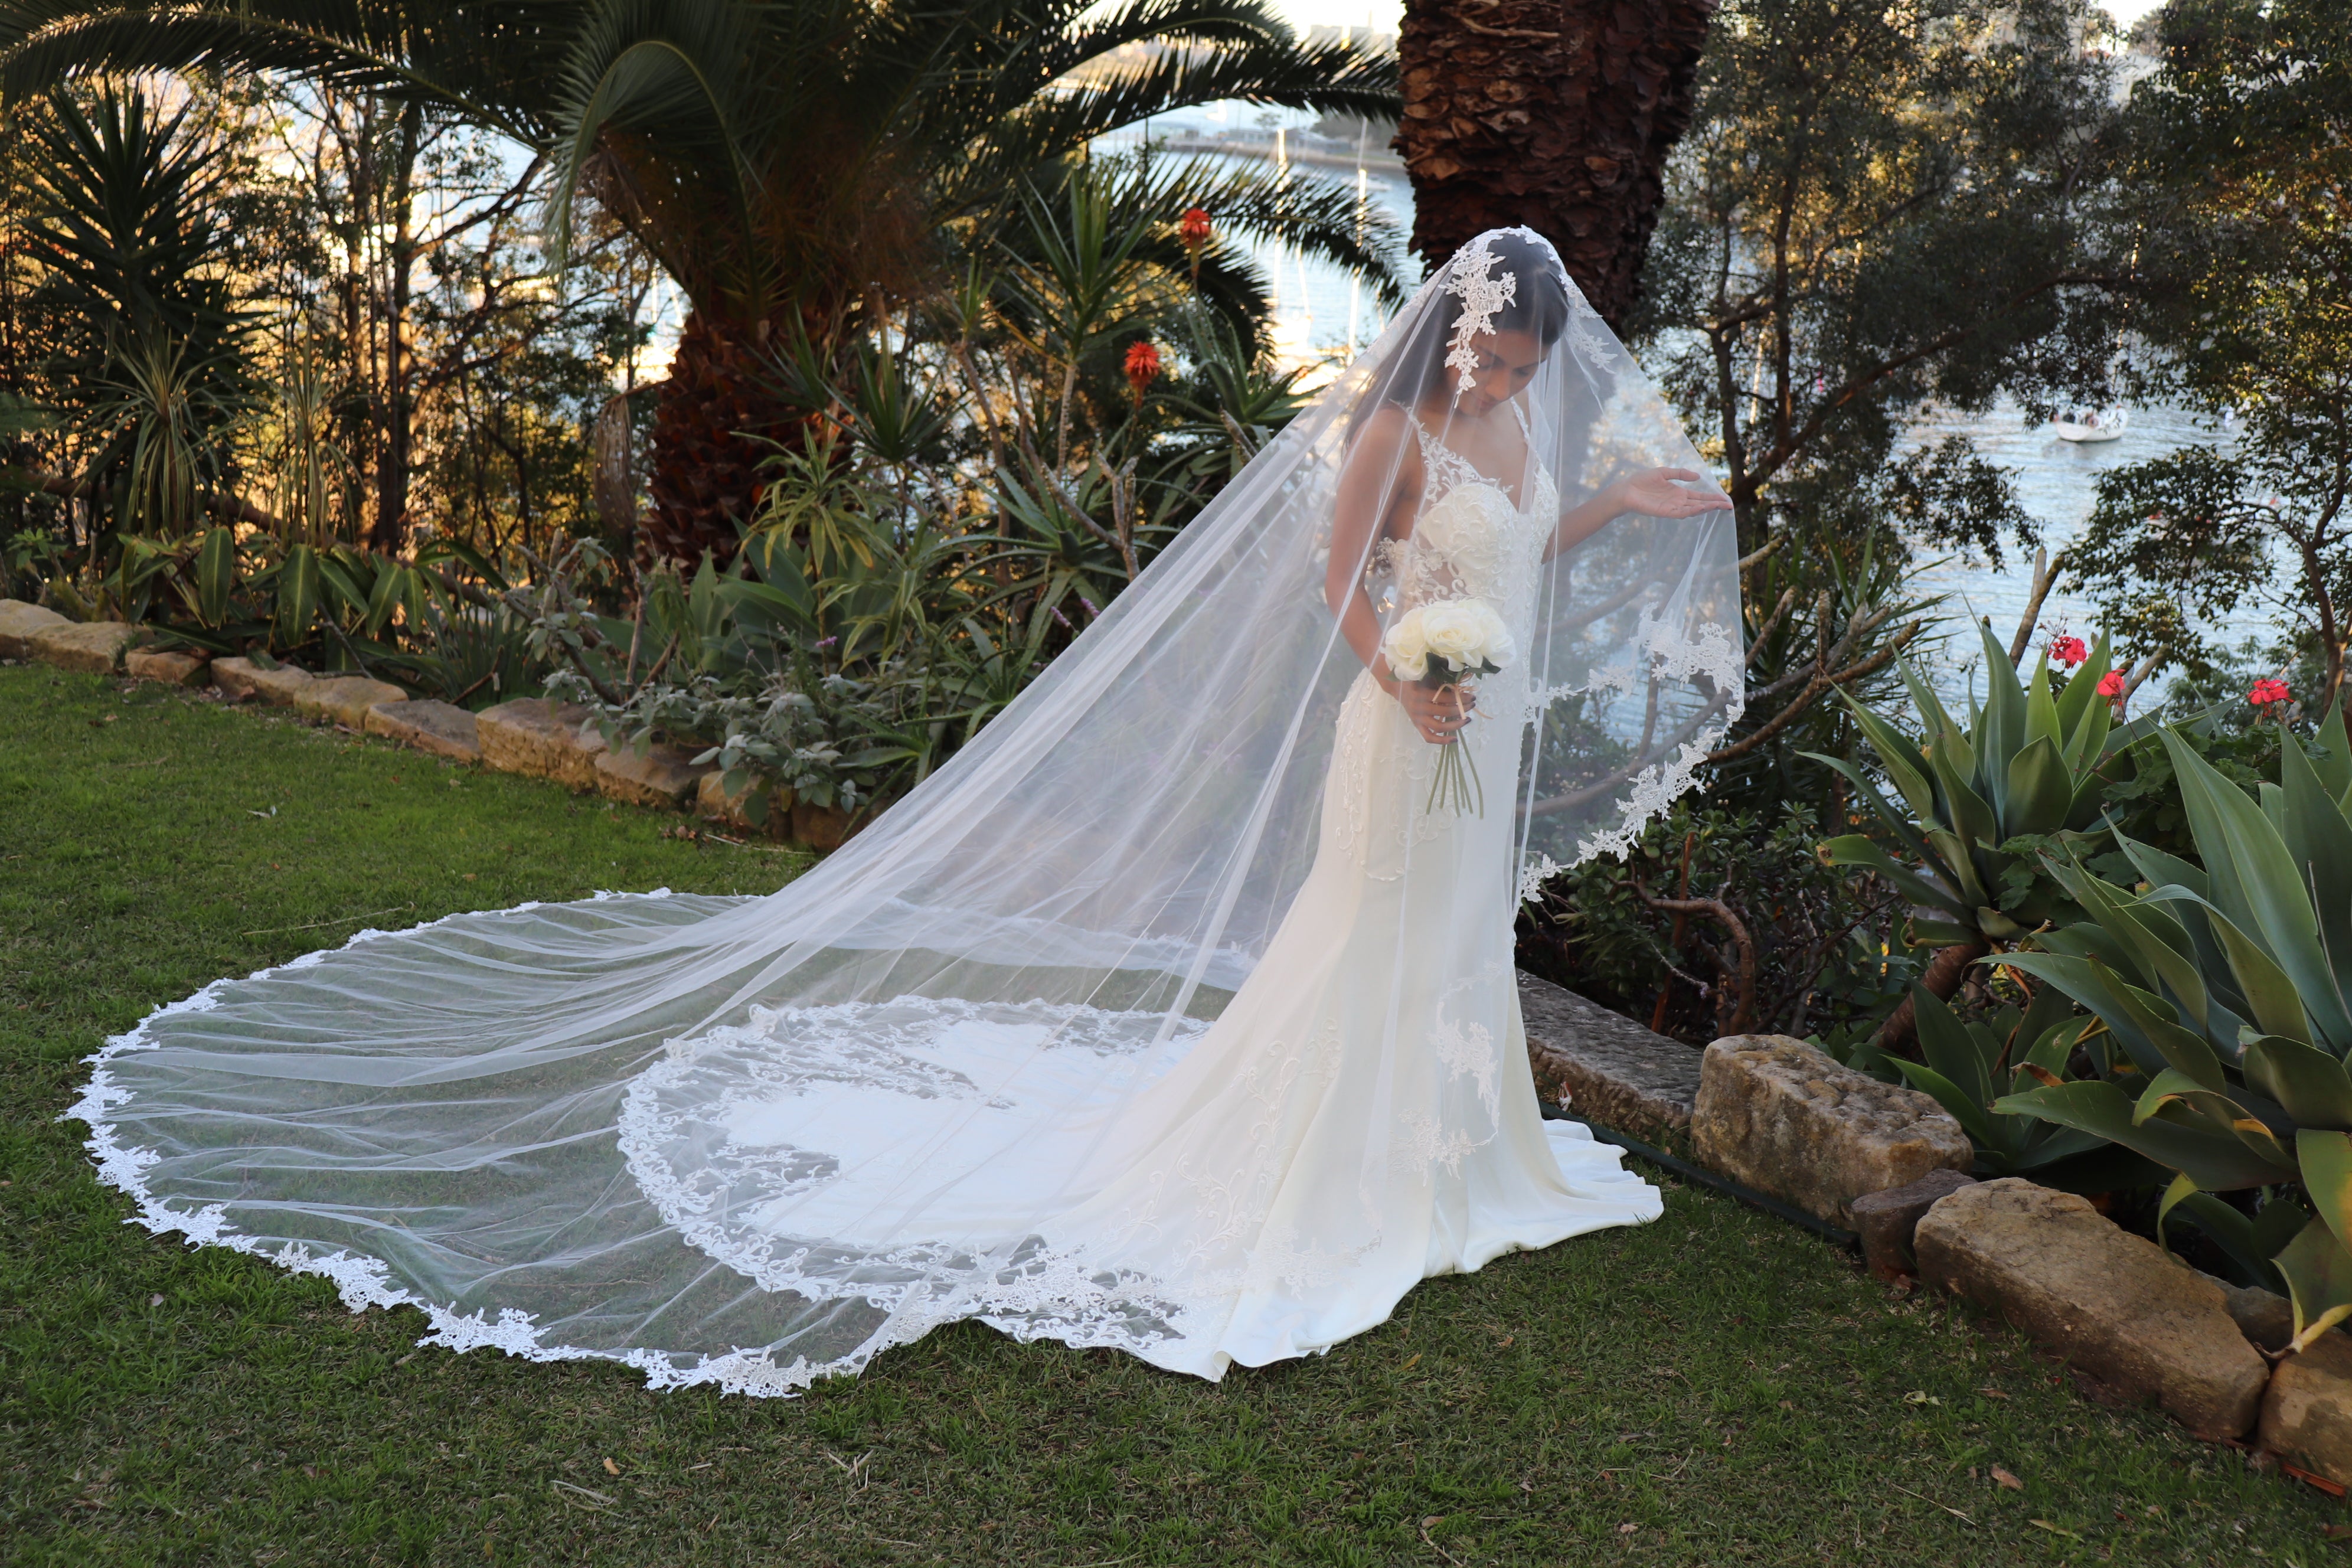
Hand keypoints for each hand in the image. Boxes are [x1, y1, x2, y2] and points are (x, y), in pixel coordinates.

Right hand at [1392, 678, 1474, 744]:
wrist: (1398, 687)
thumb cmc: (1416, 680)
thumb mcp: (1428, 677)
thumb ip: (1442, 682)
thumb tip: (1462, 687)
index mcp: (1421, 694)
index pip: (1445, 698)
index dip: (1461, 698)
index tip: (1472, 696)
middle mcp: (1418, 708)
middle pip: (1445, 713)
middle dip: (1462, 709)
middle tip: (1472, 705)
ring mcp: (1417, 719)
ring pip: (1438, 727)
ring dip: (1455, 725)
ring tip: (1467, 720)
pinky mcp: (1416, 725)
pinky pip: (1429, 737)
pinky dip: (1441, 741)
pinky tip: (1454, 739)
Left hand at [1613, 468, 1733, 518]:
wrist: (1626, 490)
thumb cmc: (1641, 481)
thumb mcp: (1664, 472)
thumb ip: (1681, 473)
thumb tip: (1698, 477)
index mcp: (1679, 493)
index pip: (1700, 496)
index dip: (1713, 497)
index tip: (1726, 499)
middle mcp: (1678, 502)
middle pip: (1700, 504)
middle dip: (1715, 505)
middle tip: (1730, 506)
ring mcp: (1672, 508)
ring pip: (1694, 509)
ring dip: (1707, 508)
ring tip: (1720, 505)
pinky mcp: (1665, 512)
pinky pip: (1681, 513)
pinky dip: (1692, 510)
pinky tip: (1702, 507)